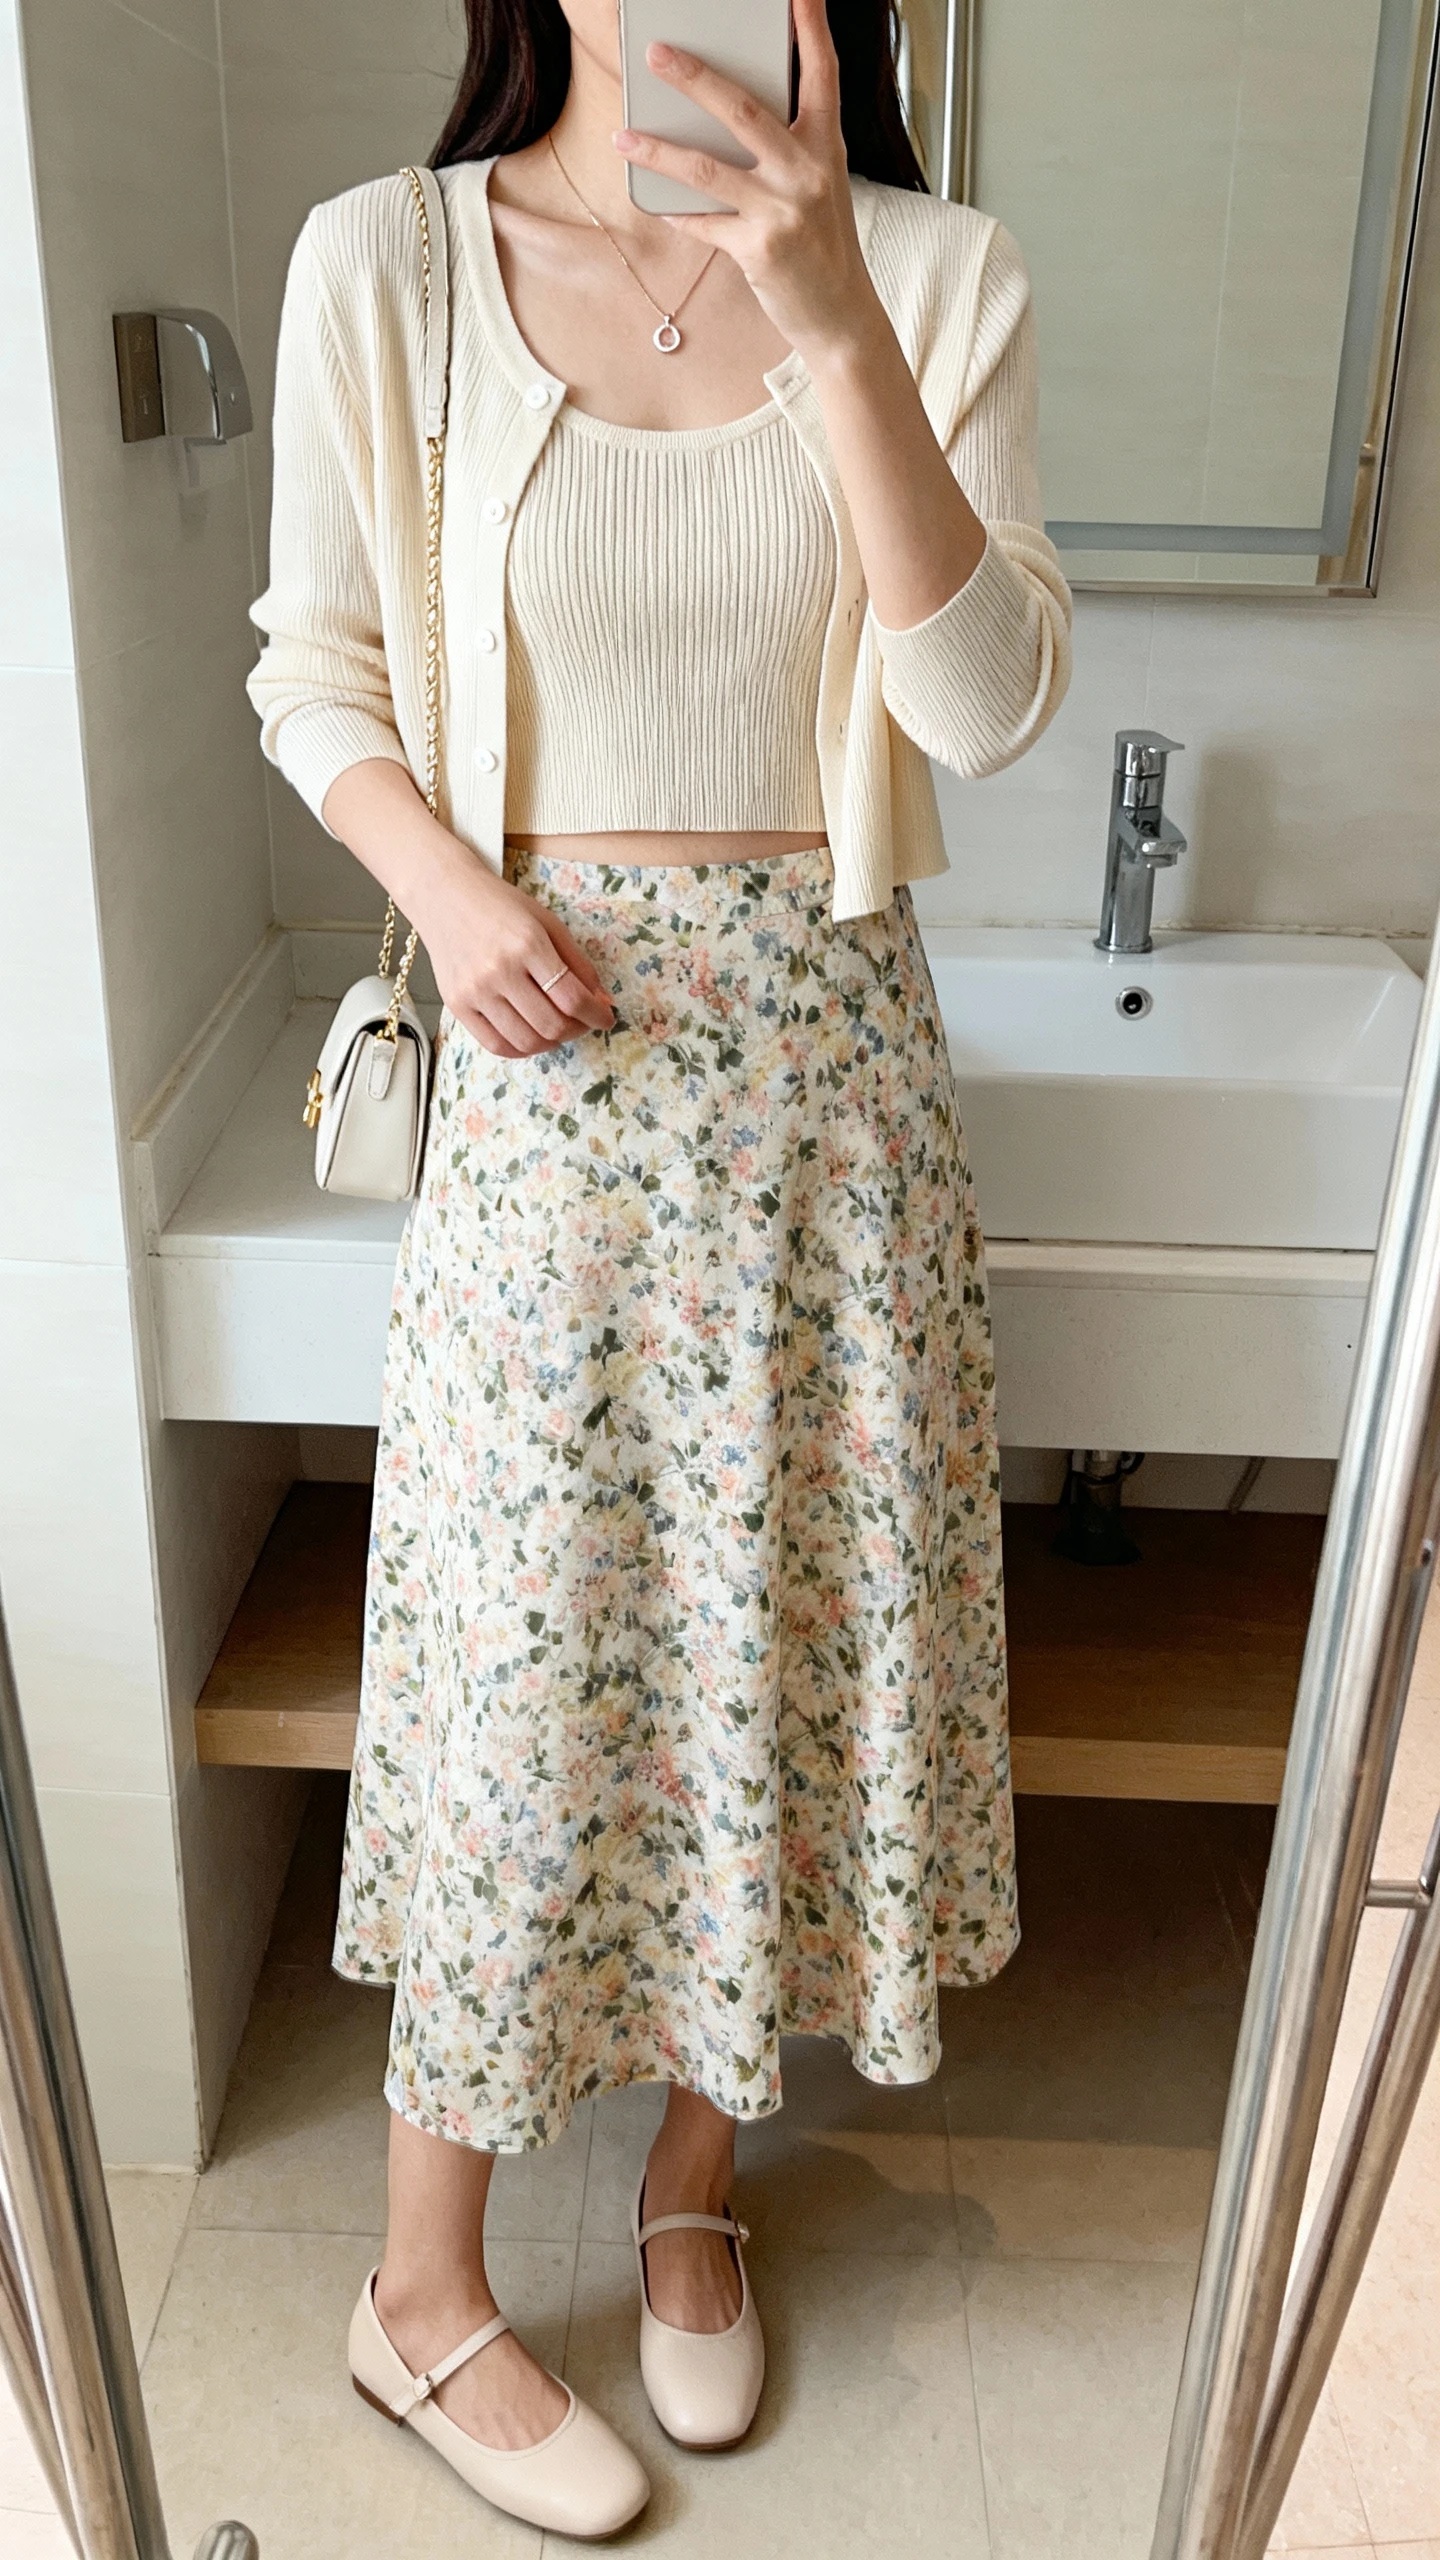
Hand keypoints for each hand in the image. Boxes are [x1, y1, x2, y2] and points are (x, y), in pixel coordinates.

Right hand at [417, 846, 615, 1060]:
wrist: (446, 896)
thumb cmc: (501, 907)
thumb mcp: (547, 923)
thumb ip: (577, 962)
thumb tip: (602, 1001)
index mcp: (528, 943)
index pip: (572, 998)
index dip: (596, 1015)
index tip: (605, 1018)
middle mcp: (499, 970)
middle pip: (551, 1024)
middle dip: (578, 1030)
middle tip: (583, 1022)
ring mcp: (475, 990)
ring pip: (526, 1041)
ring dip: (552, 1042)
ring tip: (558, 1028)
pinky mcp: (456, 1005)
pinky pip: (495, 1045)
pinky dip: (521, 1049)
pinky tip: (532, 1037)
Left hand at [613, 0, 881, 364]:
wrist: (840, 316)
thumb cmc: (821, 243)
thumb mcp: (817, 184)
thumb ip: (785, 147)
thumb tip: (723, 115)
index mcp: (825, 146)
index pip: (821, 73)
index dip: (811, 27)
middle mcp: (807, 172)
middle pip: (743, 110)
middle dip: (695, 78)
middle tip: (656, 52)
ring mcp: (783, 211)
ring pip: (707, 169)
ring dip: (658, 150)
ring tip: (624, 134)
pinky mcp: (759, 250)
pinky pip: (704, 223)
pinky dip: (679, 214)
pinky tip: (659, 204)